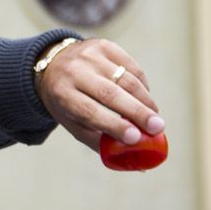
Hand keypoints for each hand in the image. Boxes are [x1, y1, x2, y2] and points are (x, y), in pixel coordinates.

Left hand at [37, 38, 164, 149]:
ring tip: (155, 117)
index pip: (90, 111)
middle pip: (110, 94)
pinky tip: (145, 97)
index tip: (137, 137)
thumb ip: (100, 142)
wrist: (52, 65)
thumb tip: (138, 165)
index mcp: (61, 93)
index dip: (114, 124)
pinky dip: (142, 84)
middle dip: (137, 113)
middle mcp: (73, 71)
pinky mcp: (103, 44)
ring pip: (125, 79)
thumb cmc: (67, 102)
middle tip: (158, 127)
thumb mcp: (73, 123)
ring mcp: (88, 55)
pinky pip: (131, 66)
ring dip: (144, 100)